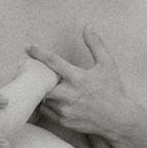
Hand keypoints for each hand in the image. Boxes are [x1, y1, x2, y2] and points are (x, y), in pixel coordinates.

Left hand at [28, 27, 137, 142]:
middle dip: (39, 77)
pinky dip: (47, 104)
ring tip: (47, 86)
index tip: (28, 47)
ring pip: (43, 97)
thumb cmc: (113, 90)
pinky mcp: (63, 121)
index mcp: (78, 78)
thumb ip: (95, 44)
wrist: (118, 119)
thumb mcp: (107, 64)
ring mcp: (64, 109)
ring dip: (44, 91)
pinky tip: (54, 100)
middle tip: (37, 73)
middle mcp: (68, 94)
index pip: (53, 62)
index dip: (38, 53)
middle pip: (42, 83)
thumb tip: (88, 26)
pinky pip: (46, 110)